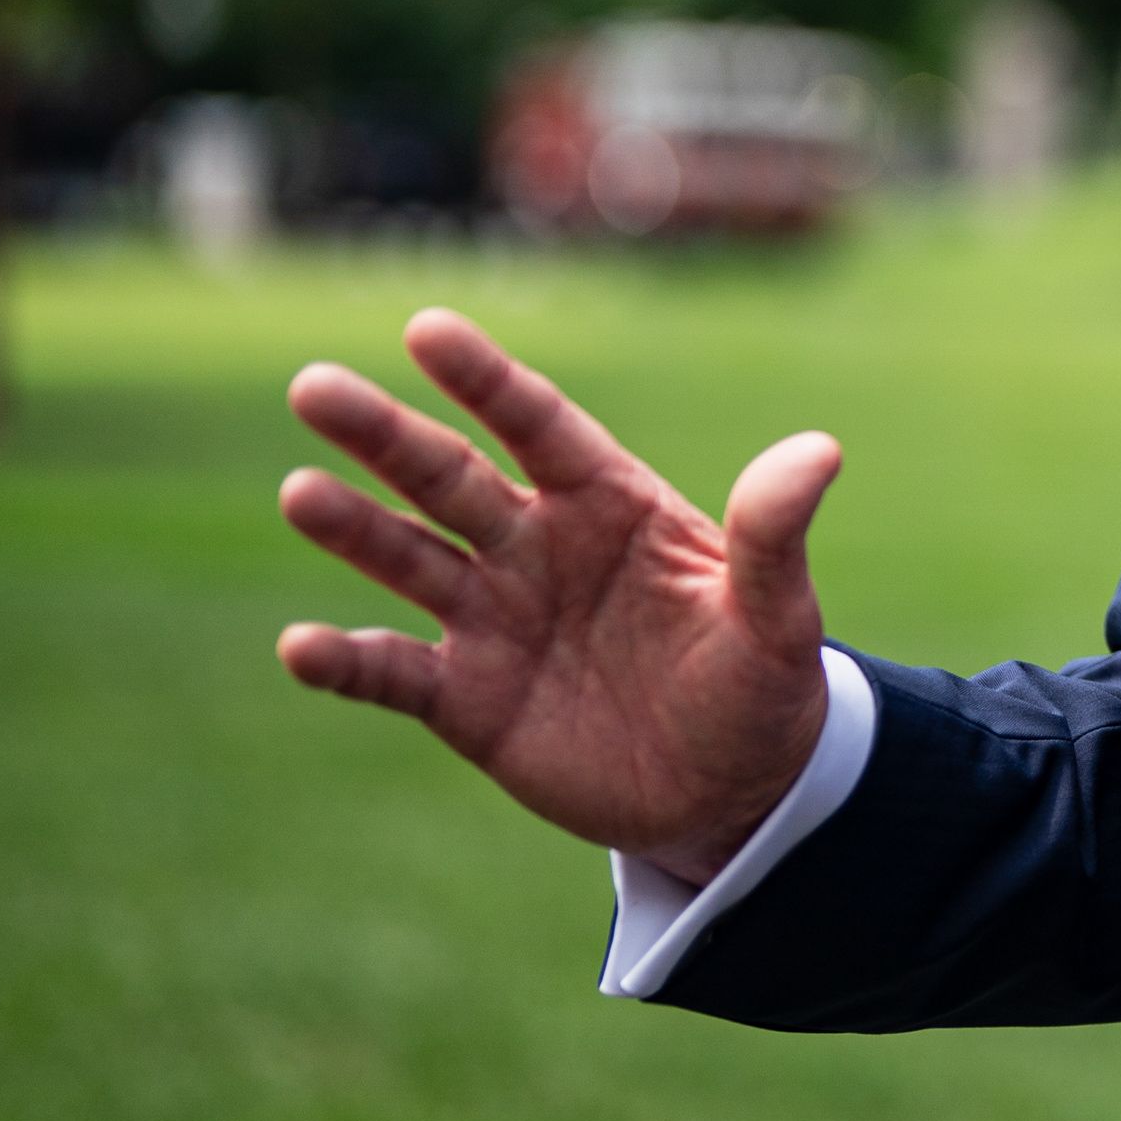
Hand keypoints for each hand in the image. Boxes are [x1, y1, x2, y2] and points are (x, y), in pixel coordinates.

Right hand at [274, 307, 838, 884]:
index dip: (486, 379)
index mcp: (610, 505)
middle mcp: (538, 547)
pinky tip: (299, 644)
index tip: (426, 329)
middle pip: (448, 477)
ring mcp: (495, 619)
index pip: (539, 425)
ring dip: (354, 530)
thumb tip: (821, 450)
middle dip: (383, 435)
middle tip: (313, 386)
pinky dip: (346, 660)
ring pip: (408, 559)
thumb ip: (775, 534)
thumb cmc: (758, 685)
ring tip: (299, 492)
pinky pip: (393, 672)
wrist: (731, 792)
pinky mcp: (467, 699)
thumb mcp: (777, 616)